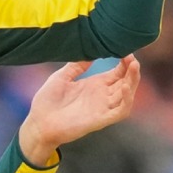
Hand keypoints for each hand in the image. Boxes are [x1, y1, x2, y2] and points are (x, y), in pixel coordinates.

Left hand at [18, 56, 141, 165]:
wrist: (38, 123)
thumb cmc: (47, 102)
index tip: (126, 49)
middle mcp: (102, 96)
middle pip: (126, 81)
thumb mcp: (61, 77)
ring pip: (127, 94)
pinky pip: (121, 111)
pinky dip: (127, 100)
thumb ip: (77, 65)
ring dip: (133, 80)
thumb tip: (90, 49)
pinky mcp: (101, 120)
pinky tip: (126, 86)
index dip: (125, 62)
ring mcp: (103, 108)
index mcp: (95, 85)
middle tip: (132, 56)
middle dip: (132, 69)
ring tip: (134, 66)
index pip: (118, 72)